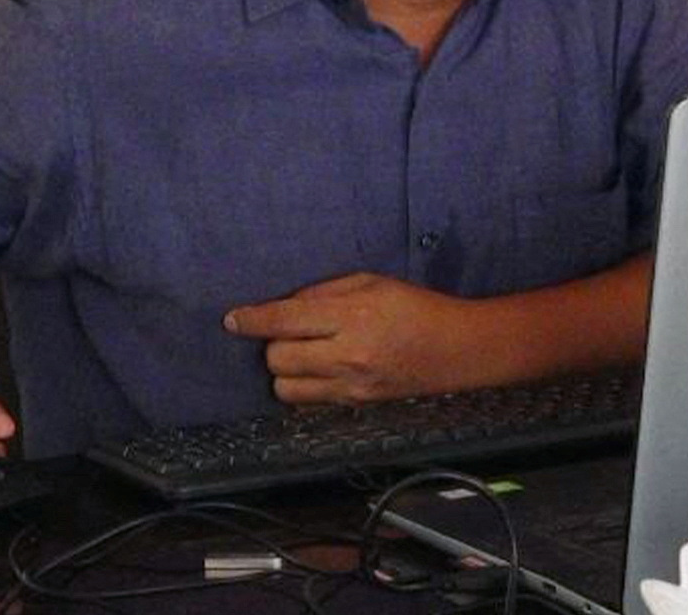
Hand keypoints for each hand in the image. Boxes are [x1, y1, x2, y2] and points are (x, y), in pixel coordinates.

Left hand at [222, 273, 482, 404]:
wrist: (456, 349)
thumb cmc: (415, 306)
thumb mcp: (371, 282)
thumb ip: (324, 293)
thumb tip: (286, 307)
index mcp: (351, 316)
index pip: (285, 320)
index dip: (252, 320)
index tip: (231, 320)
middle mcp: (346, 355)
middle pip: (278, 359)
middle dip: (273, 344)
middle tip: (289, 333)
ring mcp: (350, 385)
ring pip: (286, 388)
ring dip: (285, 370)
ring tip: (303, 355)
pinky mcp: (355, 405)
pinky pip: (308, 402)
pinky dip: (303, 387)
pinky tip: (317, 371)